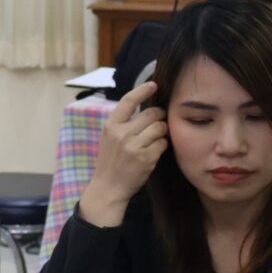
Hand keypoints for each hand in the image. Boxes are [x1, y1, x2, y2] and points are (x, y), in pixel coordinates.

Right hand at [79, 82, 167, 225]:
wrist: (108, 187)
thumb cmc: (110, 162)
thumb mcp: (109, 139)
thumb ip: (123, 124)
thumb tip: (146, 109)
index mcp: (111, 126)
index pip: (128, 101)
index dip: (143, 90)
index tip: (154, 84)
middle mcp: (121, 133)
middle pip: (152, 113)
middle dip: (159, 116)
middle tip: (158, 123)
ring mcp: (133, 146)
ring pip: (160, 128)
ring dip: (162, 132)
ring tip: (155, 140)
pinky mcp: (145, 158)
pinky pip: (163, 144)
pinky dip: (162, 146)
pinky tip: (154, 152)